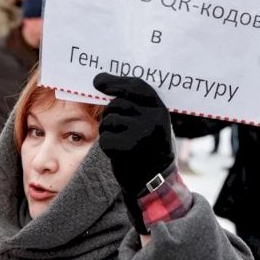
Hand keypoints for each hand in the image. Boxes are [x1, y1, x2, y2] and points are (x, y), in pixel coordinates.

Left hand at [93, 73, 174, 230]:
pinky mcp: (130, 148)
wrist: (154, 179)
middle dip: (111, 114)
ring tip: (122, 141)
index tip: (98, 82)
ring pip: (109, 121)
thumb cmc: (148, 146)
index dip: (116, 82)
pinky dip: (107, 146)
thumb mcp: (149, 120)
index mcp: (160, 109)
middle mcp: (155, 118)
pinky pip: (105, 138)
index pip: (137, 86)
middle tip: (119, 129)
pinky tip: (119, 153)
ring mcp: (143, 133)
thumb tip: (100, 80)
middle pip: (118, 104)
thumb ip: (133, 102)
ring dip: (108, 131)